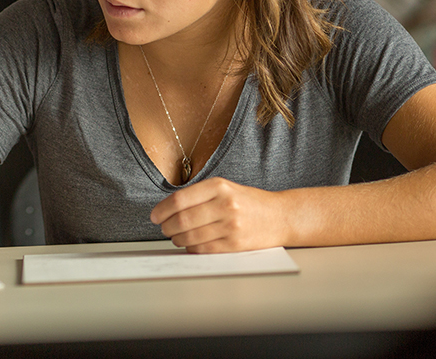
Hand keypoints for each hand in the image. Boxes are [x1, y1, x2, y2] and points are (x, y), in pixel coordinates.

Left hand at [149, 178, 287, 252]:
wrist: (281, 216)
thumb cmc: (249, 202)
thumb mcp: (225, 188)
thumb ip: (199, 196)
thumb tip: (167, 210)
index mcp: (219, 187)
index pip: (180, 199)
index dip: (162, 210)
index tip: (154, 216)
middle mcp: (225, 205)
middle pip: (183, 219)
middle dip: (167, 226)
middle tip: (163, 228)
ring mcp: (231, 226)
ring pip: (190, 236)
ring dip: (177, 239)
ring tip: (175, 236)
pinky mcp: (235, 244)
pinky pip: (203, 249)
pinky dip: (191, 248)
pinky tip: (189, 244)